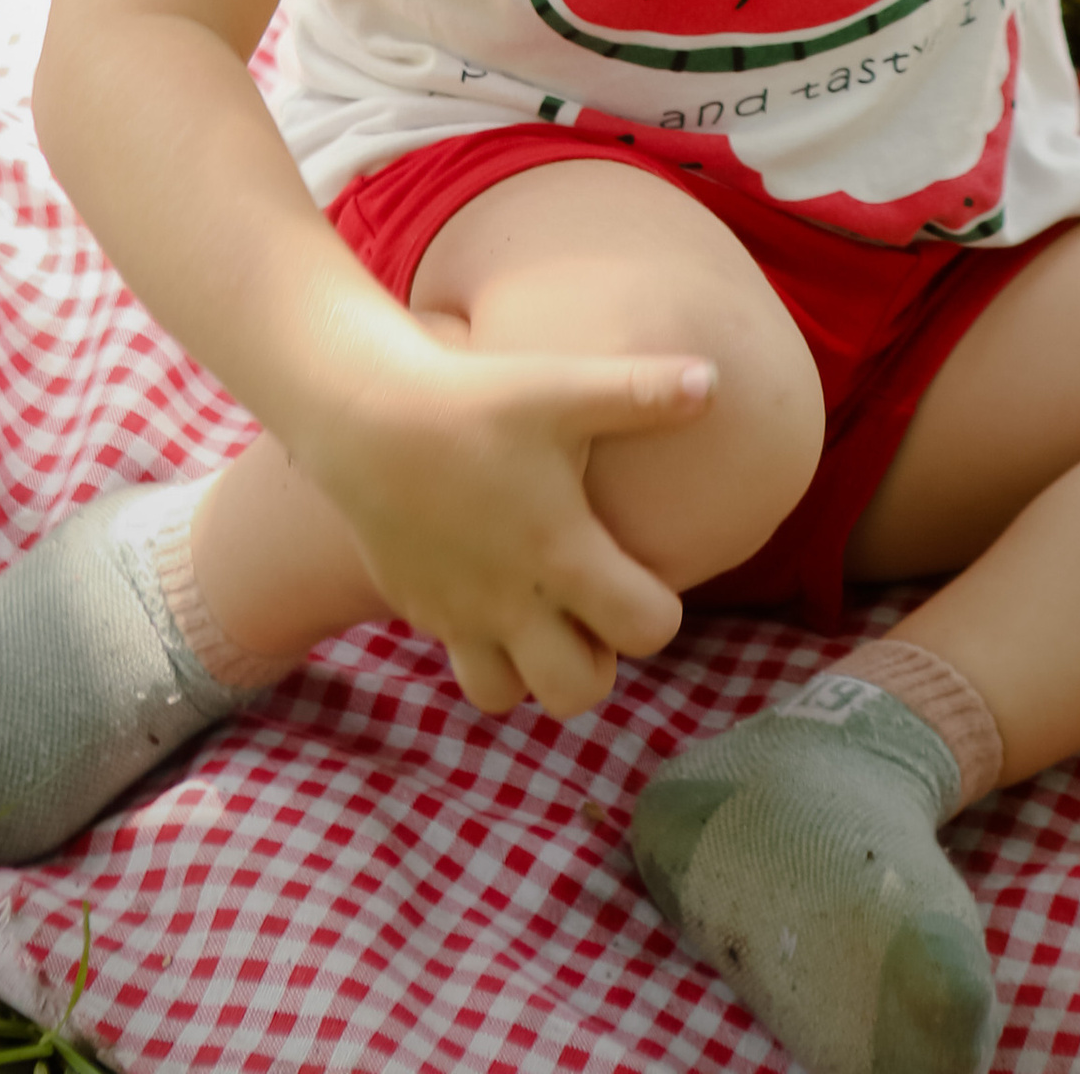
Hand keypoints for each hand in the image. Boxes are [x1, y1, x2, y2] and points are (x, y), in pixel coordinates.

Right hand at [303, 340, 714, 719]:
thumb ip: (640, 393)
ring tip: (539, 609)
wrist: (365, 413)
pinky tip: (486, 579)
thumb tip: (713, 382)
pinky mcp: (418, 607)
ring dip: (531, 667)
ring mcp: (458, 613)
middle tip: (591, 603)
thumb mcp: (562, 388)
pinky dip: (481, 640)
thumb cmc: (474, 398)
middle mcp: (510, 601)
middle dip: (597, 662)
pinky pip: (459, 655)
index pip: (646, 632)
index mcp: (559, 553)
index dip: (660, 611)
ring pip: (506, 697)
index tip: (642, 570)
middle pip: (576, 693)